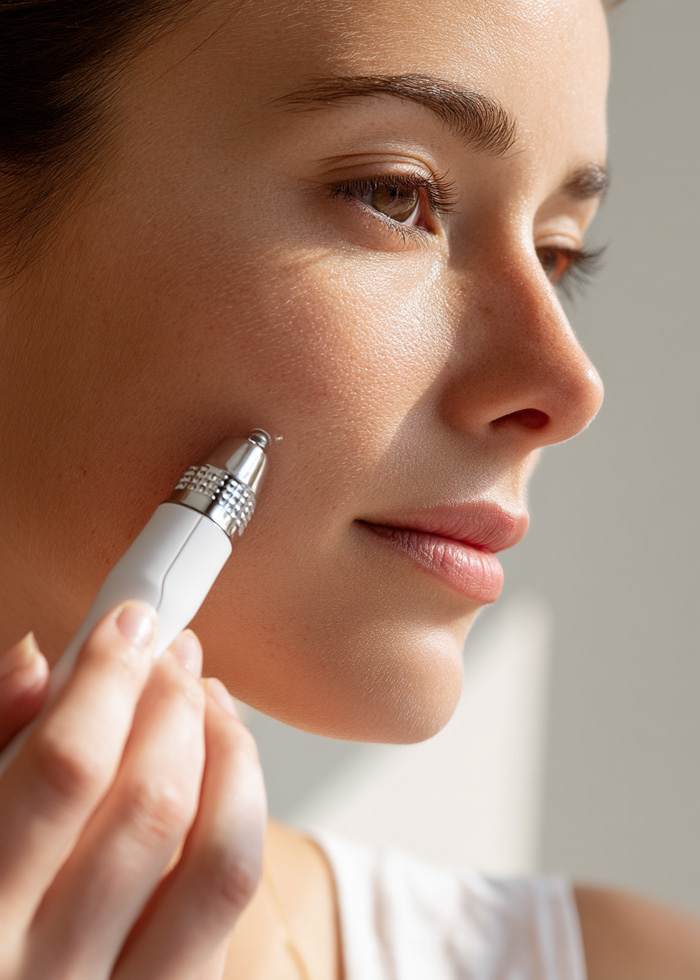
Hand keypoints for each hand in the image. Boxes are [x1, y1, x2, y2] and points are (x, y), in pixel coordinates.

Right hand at [0, 602, 267, 979]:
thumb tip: (34, 662)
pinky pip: (231, 902)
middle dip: (172, 704)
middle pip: (150, 804)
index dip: (107, 678)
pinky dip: (239, 813)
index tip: (127, 621)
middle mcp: (50, 970)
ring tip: (206, 699)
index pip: (65, 769)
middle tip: (171, 653)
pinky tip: (220, 768)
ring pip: (218, 856)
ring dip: (227, 752)